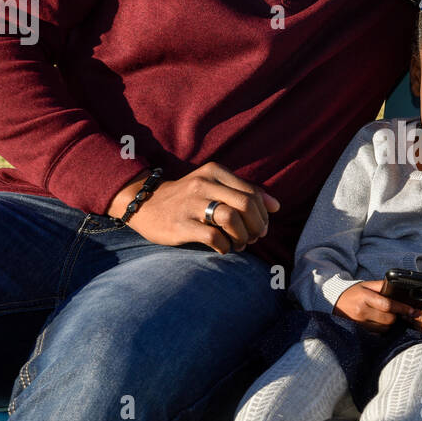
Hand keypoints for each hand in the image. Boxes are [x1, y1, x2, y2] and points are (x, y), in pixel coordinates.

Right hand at [108, 161, 278, 251]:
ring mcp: (191, 204)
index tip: (260, 227)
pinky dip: (225, 247)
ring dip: (242, 236)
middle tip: (253, 238)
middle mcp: (203, 184)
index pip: (252, 193)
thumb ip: (244, 193)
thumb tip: (276, 206)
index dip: (262, 214)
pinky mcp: (181, 224)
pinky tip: (222, 249)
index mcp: (215, 172)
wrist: (145, 204)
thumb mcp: (214, 186)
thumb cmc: (187, 199)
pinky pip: (214, 237)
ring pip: (232, 218)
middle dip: (256, 226)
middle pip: (246, 204)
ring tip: (239, 244)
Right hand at [334, 280, 418, 332]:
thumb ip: (382, 286)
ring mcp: (360, 323)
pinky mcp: (359, 330)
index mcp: (365, 297)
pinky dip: (381, 328)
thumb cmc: (353, 293)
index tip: (412, 310)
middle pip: (388, 319)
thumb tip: (399, 288)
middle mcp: (362, 311)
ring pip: (384, 328)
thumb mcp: (366, 285)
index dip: (401, 308)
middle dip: (395, 316)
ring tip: (385, 316)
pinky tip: (378, 322)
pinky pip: (376, 333)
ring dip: (388, 323)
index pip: (388, 305)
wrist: (333, 302)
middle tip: (395, 311)